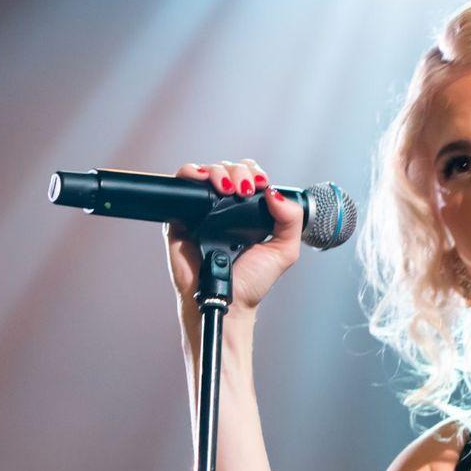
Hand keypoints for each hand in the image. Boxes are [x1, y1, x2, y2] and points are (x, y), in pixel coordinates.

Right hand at [164, 159, 304, 312]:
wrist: (225, 301)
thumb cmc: (251, 282)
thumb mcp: (284, 251)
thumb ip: (291, 220)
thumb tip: (275, 192)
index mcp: (248, 213)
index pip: (250, 178)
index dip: (255, 174)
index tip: (260, 184)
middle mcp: (225, 209)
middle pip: (229, 169)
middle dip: (239, 171)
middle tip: (244, 188)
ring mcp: (202, 211)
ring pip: (208, 172)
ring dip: (219, 171)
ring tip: (227, 188)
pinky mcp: (180, 217)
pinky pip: (182, 185)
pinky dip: (191, 173)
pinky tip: (204, 181)